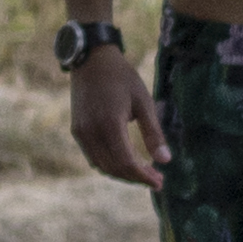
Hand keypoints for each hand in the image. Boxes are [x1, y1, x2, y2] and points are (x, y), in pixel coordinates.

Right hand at [67, 44, 162, 189]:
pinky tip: (125, 162)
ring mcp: (81, 132)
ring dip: (122, 174)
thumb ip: (154, 133)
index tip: (160, 182)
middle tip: (156, 179)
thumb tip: (165, 161)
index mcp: (110, 124)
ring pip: (102, 165)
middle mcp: (91, 132)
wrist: (91, 59)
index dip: (144, 176)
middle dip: (135, 178)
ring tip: (143, 174)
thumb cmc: (122, 77)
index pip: (127, 162)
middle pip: (114, 168)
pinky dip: (109, 164)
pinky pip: (93, 156)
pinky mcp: (77, 130)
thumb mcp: (144, 101)